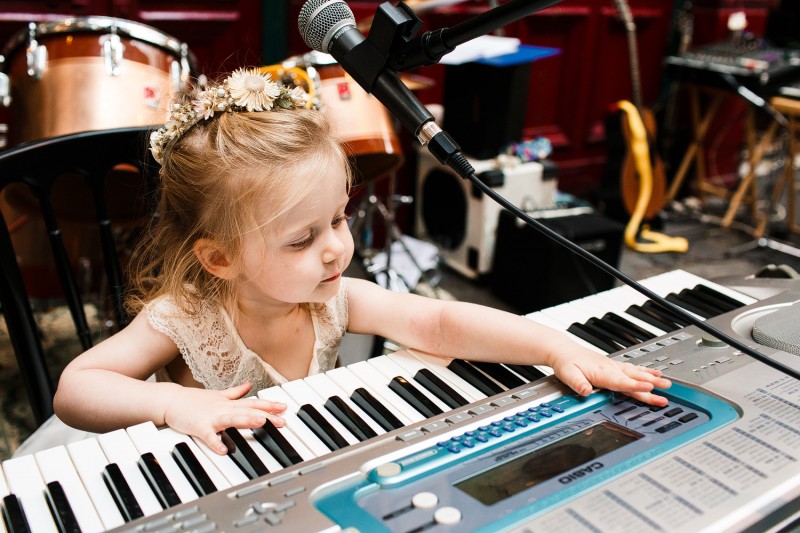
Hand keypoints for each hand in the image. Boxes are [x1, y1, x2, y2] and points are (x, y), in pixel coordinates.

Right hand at [163, 381, 286, 453]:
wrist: (171, 401)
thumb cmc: (195, 401)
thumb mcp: (218, 395)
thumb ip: (235, 392)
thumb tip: (249, 385)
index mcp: (229, 403)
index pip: (253, 404)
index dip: (269, 405)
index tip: (284, 408)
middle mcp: (224, 408)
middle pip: (248, 411)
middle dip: (266, 415)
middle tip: (282, 420)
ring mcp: (212, 417)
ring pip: (232, 418)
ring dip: (246, 420)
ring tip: (261, 423)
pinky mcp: (199, 427)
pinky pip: (209, 436)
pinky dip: (216, 442)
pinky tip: (224, 450)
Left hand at [547, 346, 670, 405]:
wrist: (563, 350)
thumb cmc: (566, 362)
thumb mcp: (568, 375)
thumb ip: (577, 384)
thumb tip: (585, 392)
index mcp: (602, 373)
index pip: (622, 382)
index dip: (636, 386)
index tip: (650, 388)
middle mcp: (611, 368)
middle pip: (634, 378)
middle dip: (651, 384)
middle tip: (667, 389)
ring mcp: (614, 366)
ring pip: (636, 373)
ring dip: (652, 378)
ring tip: (667, 383)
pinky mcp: (613, 365)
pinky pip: (633, 369)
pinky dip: (645, 371)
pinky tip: (654, 373)